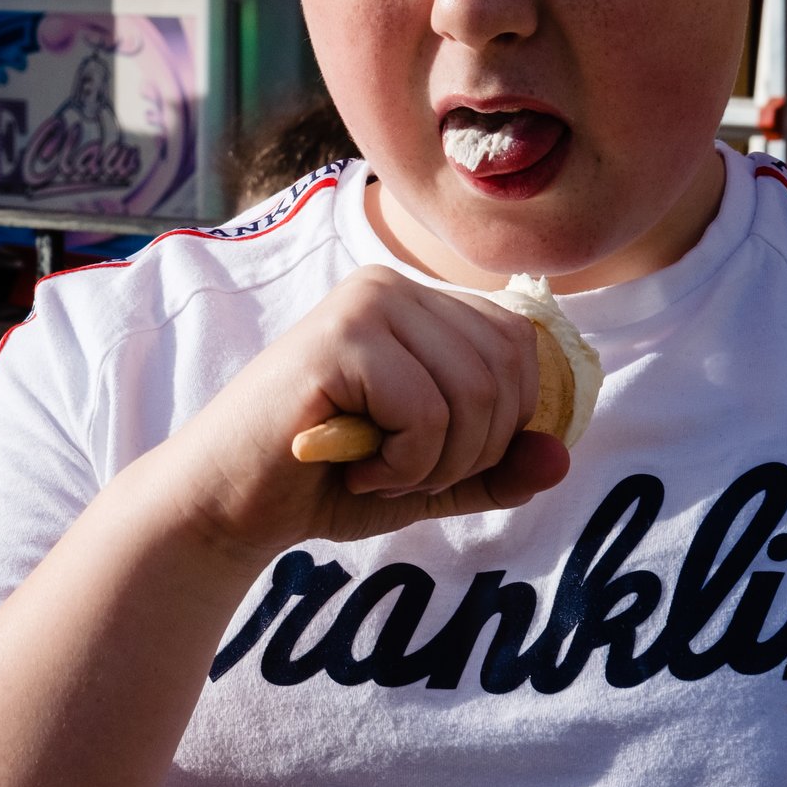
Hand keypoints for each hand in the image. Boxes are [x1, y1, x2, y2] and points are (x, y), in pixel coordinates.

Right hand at [152, 265, 569, 557]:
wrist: (225, 502)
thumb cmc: (321, 482)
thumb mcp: (428, 478)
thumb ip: (496, 470)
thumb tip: (560, 459)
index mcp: (417, 301)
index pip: (519, 345)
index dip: (505, 422)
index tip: (436, 459)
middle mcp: (391, 285)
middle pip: (506, 368)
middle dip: (476, 450)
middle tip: (406, 475)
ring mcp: (363, 304)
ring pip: (473, 393)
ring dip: (439, 464)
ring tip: (379, 474)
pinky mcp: (339, 340)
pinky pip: (427, 413)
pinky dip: (405, 466)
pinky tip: (356, 470)